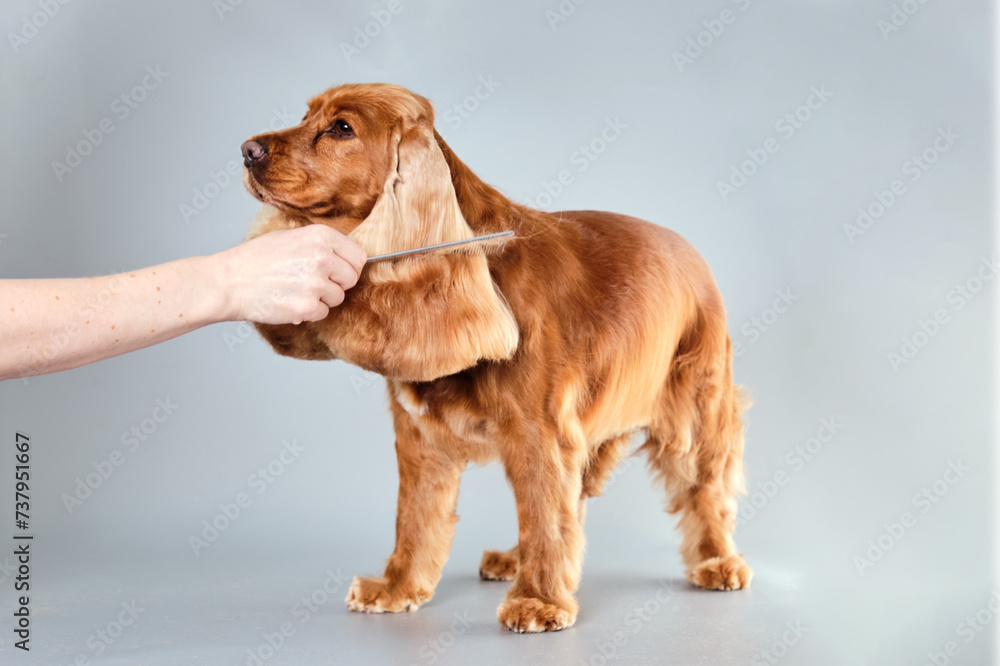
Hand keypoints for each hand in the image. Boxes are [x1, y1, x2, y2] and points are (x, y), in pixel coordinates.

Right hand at [213, 225, 366, 323]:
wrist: (229, 281)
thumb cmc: (256, 259)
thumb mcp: (291, 237)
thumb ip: (321, 245)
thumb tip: (346, 257)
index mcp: (321, 236)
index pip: (358, 256)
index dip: (348, 267)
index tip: (337, 272)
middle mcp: (322, 257)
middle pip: (351, 279)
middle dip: (336, 284)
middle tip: (312, 282)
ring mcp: (316, 283)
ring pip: (338, 298)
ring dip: (321, 298)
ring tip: (295, 289)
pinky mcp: (307, 306)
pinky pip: (323, 313)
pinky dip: (309, 312)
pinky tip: (289, 301)